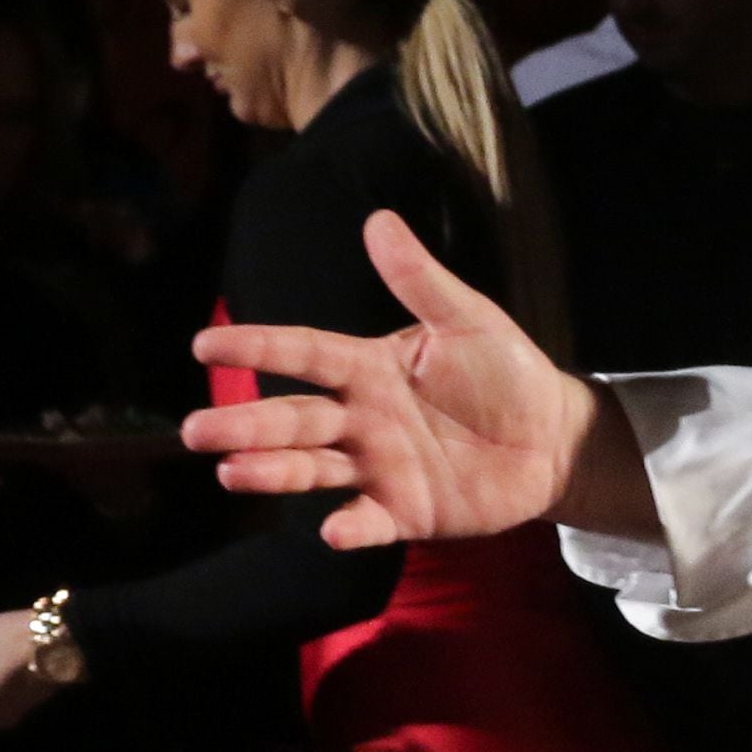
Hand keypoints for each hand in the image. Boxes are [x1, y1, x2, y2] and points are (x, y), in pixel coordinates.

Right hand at [180, 210, 652, 545]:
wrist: (554, 439)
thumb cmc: (506, 373)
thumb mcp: (469, 320)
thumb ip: (421, 279)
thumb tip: (379, 220)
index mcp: (367, 367)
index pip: (302, 353)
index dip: (256, 349)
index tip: (203, 344)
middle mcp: (360, 418)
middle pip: (293, 418)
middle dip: (244, 424)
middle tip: (197, 431)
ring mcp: (378, 467)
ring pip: (313, 468)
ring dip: (272, 472)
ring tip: (232, 473)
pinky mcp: (406, 510)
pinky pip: (370, 520)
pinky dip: (350, 527)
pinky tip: (331, 531)